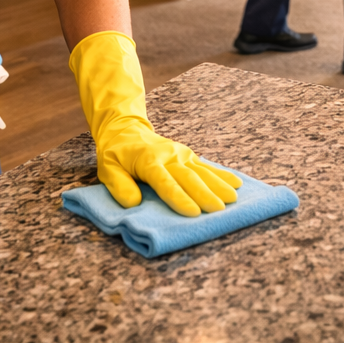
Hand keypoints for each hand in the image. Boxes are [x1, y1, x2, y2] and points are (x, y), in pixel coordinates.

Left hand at [70, 32, 240, 216]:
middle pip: (188, 177)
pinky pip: (206, 166)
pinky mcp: (188, 155)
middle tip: (219, 210)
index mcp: (148, 161)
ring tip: (233, 199)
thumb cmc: (116, 154)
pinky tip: (236, 183)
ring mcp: (181, 154)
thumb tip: (133, 203)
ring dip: (218, 185)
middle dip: (204, 194)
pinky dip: (222, 175)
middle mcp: (169, 156)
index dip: (179, 198)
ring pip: (201, 171)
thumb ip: (120, 186)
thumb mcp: (107, 169)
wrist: (126, 130)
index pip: (165, 182)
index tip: (193, 212)